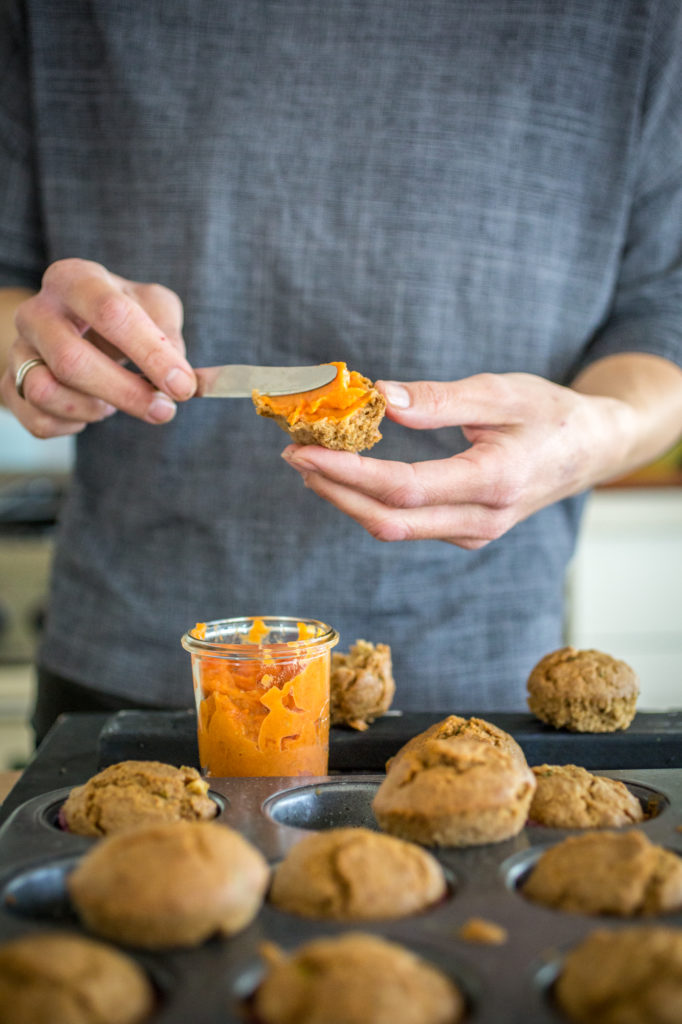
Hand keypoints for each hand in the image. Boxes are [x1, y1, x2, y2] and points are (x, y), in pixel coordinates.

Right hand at [0, 258, 195, 437]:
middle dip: (125, 393)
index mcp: (75, 279)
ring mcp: (19, 349)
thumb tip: (180, 378)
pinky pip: (38, 420)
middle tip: (164, 411)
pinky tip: (91, 410)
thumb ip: (169, 335)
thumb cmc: (122, 313)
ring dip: (93, 408)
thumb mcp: (153, 306)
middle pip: (71, 360)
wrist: (75, 324)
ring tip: (114, 401)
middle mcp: (37, 310)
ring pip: (46, 392)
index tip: (183, 386)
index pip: (111, 313)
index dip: (150, 354)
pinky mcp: (11, 385)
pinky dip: (73, 425)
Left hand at [281, 372, 637, 548]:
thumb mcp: (500, 392)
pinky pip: (407, 526)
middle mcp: (481, 520)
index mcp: (493, 482)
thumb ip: (438, 400)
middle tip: (294, 455)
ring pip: (394, 529)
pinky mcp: (465, 533)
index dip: (348, 473)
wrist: (591, 451)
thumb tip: (378, 398)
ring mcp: (473, 534)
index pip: (404, 488)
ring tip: (310, 462)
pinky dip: (370, 502)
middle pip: (389, 520)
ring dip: (346, 499)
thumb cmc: (550, 414)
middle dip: (334, 491)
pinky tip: (346, 476)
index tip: (305, 450)